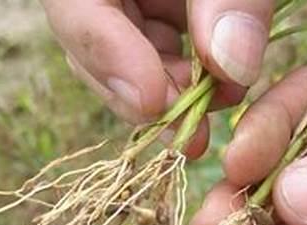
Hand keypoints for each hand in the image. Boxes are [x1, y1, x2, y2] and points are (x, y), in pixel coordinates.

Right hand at [38, 0, 273, 125]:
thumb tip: (233, 68)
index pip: (73, 6)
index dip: (106, 55)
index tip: (154, 101)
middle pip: (92, 41)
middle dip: (143, 89)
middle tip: (192, 130)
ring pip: (127, 51)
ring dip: (172, 87)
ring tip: (223, 99)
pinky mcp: (154, 2)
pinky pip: (159, 43)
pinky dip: (190, 70)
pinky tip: (223, 79)